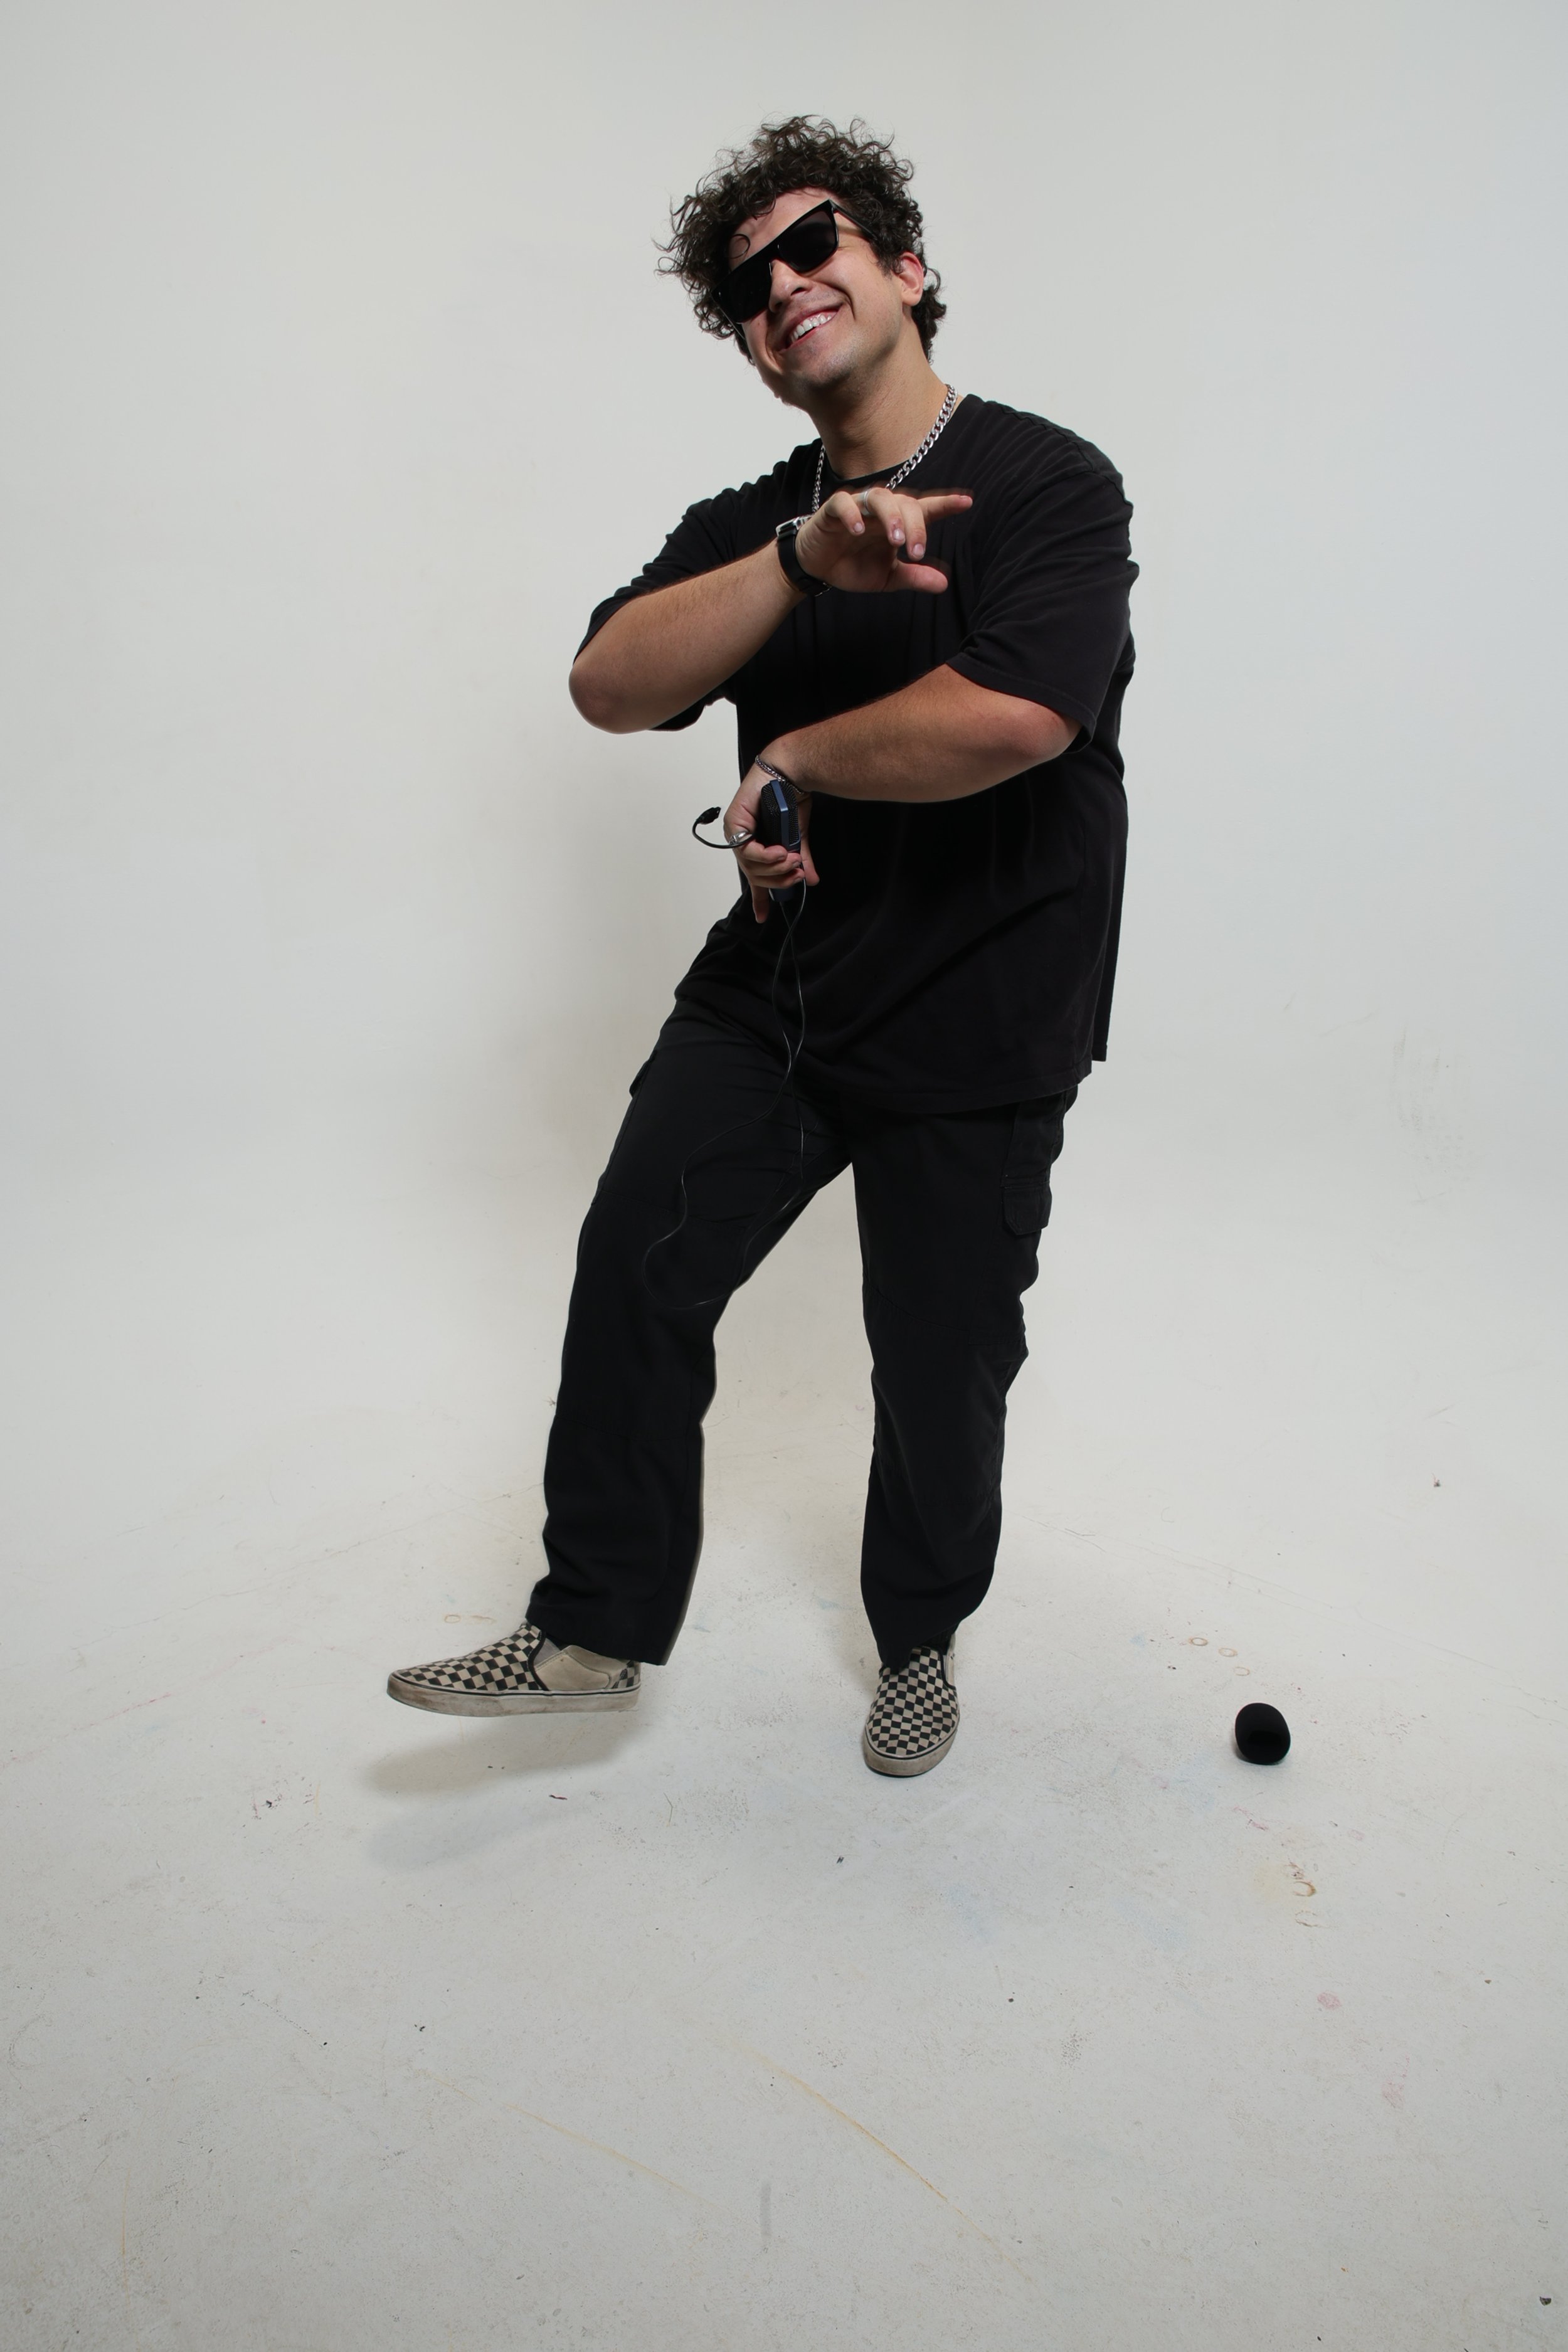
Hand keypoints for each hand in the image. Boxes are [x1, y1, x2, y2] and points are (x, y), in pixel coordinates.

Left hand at [724, 763, 819, 922]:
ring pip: (751, 866)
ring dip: (775, 868)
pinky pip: (749, 851)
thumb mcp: (797, 838)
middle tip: (797, 875)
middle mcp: (741, 840)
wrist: (791, 774)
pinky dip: (766, 856)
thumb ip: (801, 860)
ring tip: (792, 861)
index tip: (762, 918)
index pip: (752, 877)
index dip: (758, 898)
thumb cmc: (791, 800)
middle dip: (777, 879)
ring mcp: (735, 832)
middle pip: (754, 875)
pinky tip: (780, 853)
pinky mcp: (735, 823)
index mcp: (754, 845)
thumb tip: (812, 880)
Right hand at [795, 486, 970, 595]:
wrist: (818, 568)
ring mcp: (858, 507)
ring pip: (880, 496)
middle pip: (906, 503)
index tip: (967, 502)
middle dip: (915, 526)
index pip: (925, 509)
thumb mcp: (887, 577)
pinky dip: (852, 514)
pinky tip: (858, 531)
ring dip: (891, 517)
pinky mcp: (833, 510)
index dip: (945, 504)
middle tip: (916, 552)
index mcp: (897, 523)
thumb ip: (914, 576)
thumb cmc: (854, 565)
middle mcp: (881, 510)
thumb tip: (944, 583)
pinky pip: (844, 503)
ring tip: (895, 540)